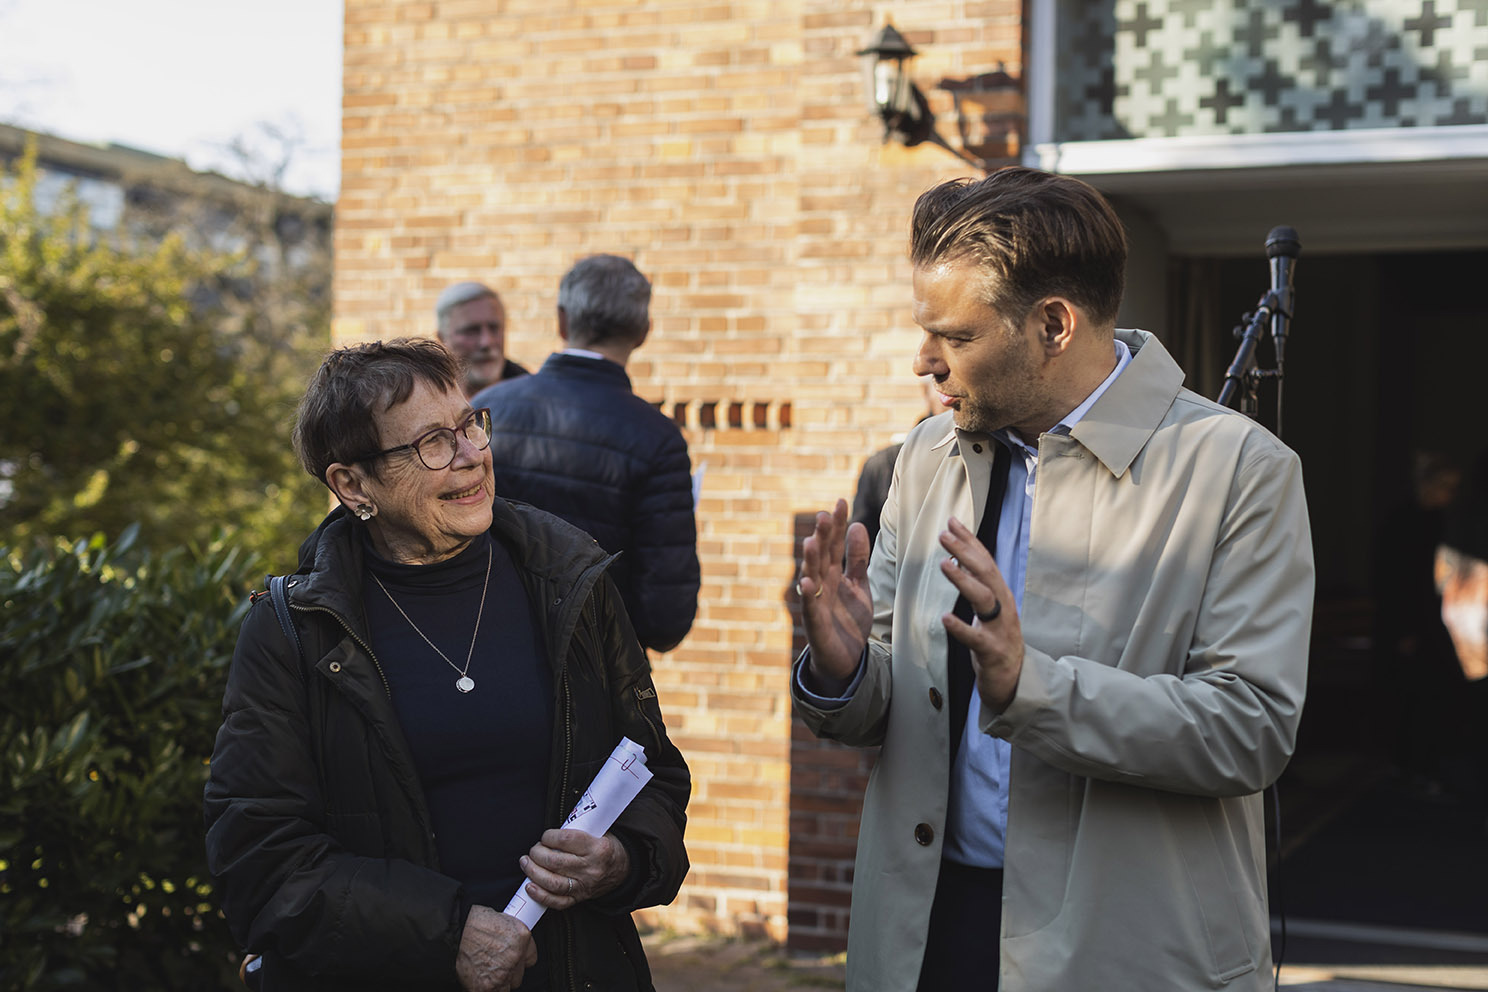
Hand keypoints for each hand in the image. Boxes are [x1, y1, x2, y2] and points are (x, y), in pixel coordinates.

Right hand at [456, 905, 535, 991]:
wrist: (455, 929)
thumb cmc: (474, 922)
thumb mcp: (502, 918)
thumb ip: (513, 936)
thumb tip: (514, 944)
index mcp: (522, 937)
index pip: (531, 959)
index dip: (520, 960)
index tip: (513, 959)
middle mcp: (515, 956)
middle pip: (519, 976)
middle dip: (509, 972)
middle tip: (496, 964)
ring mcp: (502, 974)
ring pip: (508, 987)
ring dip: (499, 982)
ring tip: (487, 971)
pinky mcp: (486, 986)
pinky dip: (487, 988)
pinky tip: (480, 980)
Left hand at [519, 829, 630, 909]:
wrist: (623, 870)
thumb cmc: (607, 847)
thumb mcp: (600, 832)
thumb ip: (578, 830)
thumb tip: (553, 830)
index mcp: (598, 848)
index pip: (566, 841)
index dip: (549, 837)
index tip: (545, 836)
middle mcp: (591, 869)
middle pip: (555, 862)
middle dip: (537, 853)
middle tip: (533, 849)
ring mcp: (584, 886)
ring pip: (552, 882)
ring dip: (533, 872)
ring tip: (526, 862)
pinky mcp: (579, 898)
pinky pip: (557, 902)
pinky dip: (540, 895)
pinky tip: (529, 886)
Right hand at [798, 498, 873, 690]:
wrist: (846, 659)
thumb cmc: (849, 620)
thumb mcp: (859, 585)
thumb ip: (857, 558)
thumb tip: (858, 524)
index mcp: (833, 574)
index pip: (834, 544)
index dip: (837, 525)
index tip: (840, 502)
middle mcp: (821, 584)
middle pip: (821, 556)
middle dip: (822, 536)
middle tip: (825, 515)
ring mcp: (816, 603)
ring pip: (811, 577)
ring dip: (810, 560)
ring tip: (812, 541)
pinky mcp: (815, 623)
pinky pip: (810, 607)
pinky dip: (808, 594)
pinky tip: (807, 581)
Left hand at [939, 516, 1023, 711]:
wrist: (1015, 681)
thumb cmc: (997, 641)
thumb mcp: (989, 610)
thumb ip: (977, 585)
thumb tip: (957, 557)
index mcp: (1001, 595)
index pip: (985, 561)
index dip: (970, 541)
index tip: (952, 522)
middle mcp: (1004, 607)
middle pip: (986, 574)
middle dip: (965, 552)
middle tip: (944, 535)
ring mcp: (1000, 629)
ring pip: (984, 600)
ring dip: (963, 580)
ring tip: (944, 565)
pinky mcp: (992, 651)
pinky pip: (976, 639)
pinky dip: (960, 628)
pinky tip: (944, 618)